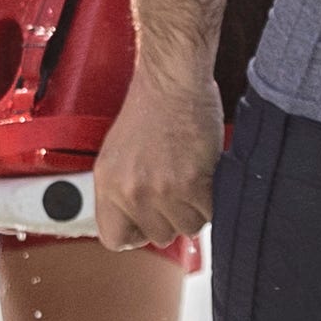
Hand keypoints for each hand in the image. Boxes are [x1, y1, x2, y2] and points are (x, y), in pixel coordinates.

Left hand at [95, 68, 225, 251]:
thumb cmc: (150, 110)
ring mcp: (162, 190)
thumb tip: (135, 224)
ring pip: (188, 228)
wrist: (172, 82)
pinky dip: (213, 198)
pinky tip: (205, 173)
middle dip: (171, 216)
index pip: (115, 239)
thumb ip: (122, 192)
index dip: (136, 234)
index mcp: (107, 185)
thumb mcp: (117, 154)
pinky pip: (209, 213)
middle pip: (159, 236)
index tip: (148, 221)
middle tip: (176, 187)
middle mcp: (131, 192)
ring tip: (191, 177)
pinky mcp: (193, 183)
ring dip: (195, 207)